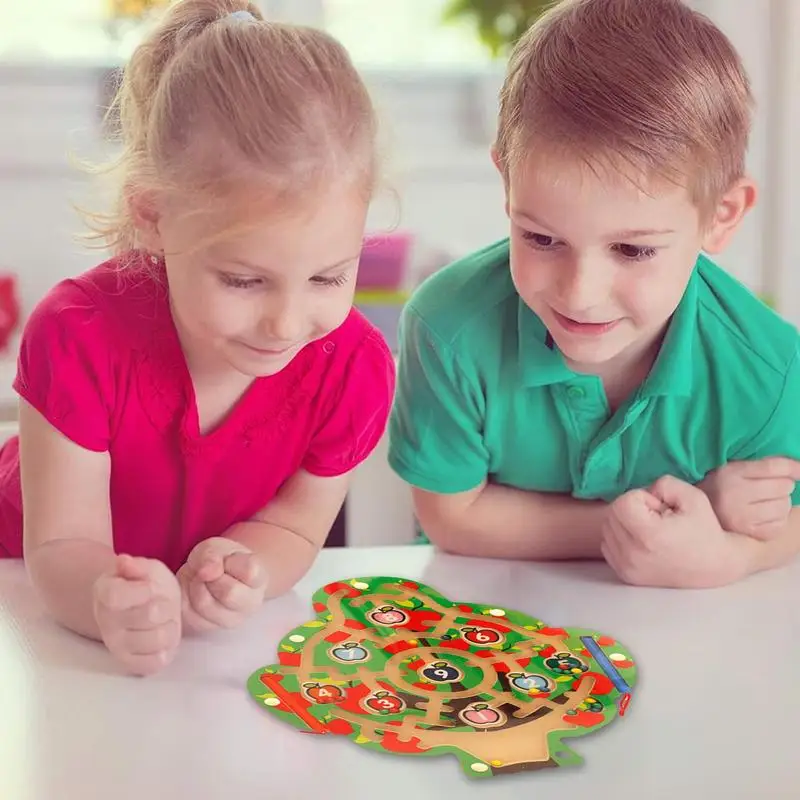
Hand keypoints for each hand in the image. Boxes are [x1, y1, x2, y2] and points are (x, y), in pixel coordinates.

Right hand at [92, 554, 181, 675]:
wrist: (144, 607)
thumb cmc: (144, 584)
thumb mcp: (145, 568)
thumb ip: (136, 565)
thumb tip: (123, 562)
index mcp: (105, 594)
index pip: (117, 597)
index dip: (143, 590)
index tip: (150, 587)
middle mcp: (106, 623)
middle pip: (149, 615)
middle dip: (165, 605)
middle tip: (162, 603)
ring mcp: (117, 646)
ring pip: (159, 639)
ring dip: (170, 626)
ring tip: (163, 620)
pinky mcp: (131, 664)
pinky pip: (158, 661)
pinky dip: (167, 648)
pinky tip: (161, 636)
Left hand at [177, 537, 267, 632]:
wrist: (213, 577)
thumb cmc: (220, 560)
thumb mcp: (216, 547)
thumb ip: (212, 555)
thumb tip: (207, 572)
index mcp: (259, 580)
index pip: (251, 573)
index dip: (231, 562)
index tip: (227, 560)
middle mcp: (250, 605)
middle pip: (229, 593)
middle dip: (211, 576)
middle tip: (209, 571)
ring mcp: (230, 620)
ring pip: (205, 604)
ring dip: (195, 586)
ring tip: (199, 580)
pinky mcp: (206, 628)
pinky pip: (188, 612)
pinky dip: (184, 596)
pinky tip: (191, 590)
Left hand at [601, 475, 746, 588]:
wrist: (714, 567)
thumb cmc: (705, 530)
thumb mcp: (692, 497)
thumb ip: (664, 484)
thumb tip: (644, 492)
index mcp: (649, 536)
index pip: (622, 502)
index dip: (641, 498)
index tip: (660, 508)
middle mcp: (633, 554)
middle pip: (612, 514)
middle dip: (632, 509)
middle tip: (657, 518)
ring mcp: (627, 567)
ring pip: (607, 529)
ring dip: (625, 523)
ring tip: (650, 530)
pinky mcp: (625, 575)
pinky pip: (607, 545)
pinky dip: (620, 538)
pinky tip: (642, 541)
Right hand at [700, 457, 799, 539]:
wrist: (696, 515)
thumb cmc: (721, 487)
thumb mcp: (734, 468)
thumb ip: (763, 464)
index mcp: (730, 474)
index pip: (773, 467)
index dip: (793, 467)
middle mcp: (734, 495)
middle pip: (783, 486)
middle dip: (782, 485)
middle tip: (768, 488)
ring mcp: (741, 517)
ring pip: (783, 506)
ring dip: (781, 502)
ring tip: (766, 502)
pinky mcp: (748, 534)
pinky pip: (779, 525)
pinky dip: (777, 519)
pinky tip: (764, 516)